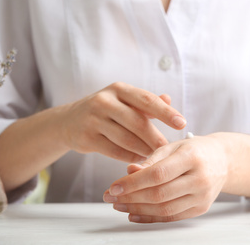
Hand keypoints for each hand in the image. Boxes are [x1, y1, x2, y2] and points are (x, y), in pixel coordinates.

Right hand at [58, 82, 185, 162]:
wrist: (68, 121)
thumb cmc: (106, 111)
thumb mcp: (124, 100)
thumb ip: (146, 102)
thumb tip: (169, 99)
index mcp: (119, 89)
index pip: (147, 100)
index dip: (166, 113)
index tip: (182, 123)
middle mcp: (104, 101)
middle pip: (138, 122)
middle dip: (156, 138)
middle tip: (168, 149)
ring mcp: (93, 119)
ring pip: (126, 139)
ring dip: (144, 150)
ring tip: (155, 156)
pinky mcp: (86, 138)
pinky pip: (114, 151)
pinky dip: (129, 157)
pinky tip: (139, 160)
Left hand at [103, 134, 228, 222]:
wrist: (222, 160)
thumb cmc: (196, 150)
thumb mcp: (174, 146)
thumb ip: (151, 159)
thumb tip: (129, 171)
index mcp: (192, 157)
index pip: (158, 174)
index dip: (133, 182)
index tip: (114, 186)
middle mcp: (200, 178)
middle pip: (159, 194)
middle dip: (130, 198)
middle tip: (111, 197)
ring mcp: (202, 196)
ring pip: (164, 209)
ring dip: (137, 209)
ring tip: (119, 205)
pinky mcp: (201, 208)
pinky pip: (172, 217)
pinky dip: (150, 218)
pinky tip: (134, 214)